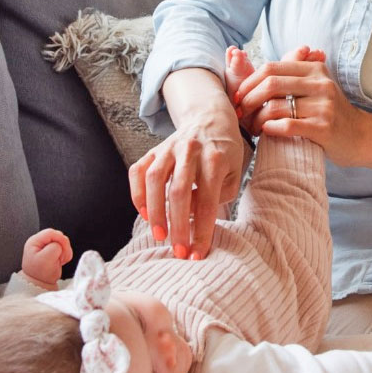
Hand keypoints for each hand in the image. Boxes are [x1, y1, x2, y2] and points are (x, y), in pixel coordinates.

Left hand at [22, 228, 72, 288]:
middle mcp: (40, 242)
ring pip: (63, 242)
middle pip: (58, 236)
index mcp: (34, 241)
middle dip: (63, 246)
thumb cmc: (40, 273)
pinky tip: (61, 261)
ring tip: (59, 260)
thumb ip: (54, 247)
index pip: (50, 232)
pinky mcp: (54, 250)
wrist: (40, 284)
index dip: (59, 238)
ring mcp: (47, 246)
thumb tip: (60, 244)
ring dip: (65, 251)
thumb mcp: (46, 259)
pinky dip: (66, 254)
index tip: (63, 248)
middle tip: (60, 257)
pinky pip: (65, 247)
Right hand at [128, 67, 245, 261]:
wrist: (210, 119)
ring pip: (155, 180)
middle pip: (179, 192)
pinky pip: (138, 171)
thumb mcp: (234, 173)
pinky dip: (137, 193)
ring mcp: (169, 148)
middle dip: (178, 226)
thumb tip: (193, 217)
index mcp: (216, 158)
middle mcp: (191, 150)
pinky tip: (143, 213)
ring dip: (154, 211)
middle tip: (178, 251)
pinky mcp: (154, 149)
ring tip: (159, 235)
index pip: (208, 201)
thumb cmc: (224, 153)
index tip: (197, 253)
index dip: (202, 230)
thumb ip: (219, 196)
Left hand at [233, 46, 364, 165]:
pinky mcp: (324, 127)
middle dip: (248, 99)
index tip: (238, 96)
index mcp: (314, 69)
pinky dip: (270, 128)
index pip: (271, 68)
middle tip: (240, 112)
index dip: (249, 82)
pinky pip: (287, 125)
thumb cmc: (332, 112)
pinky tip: (266, 132)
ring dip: (257, 119)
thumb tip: (260, 68)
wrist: (361, 136)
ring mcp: (323, 105)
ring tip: (253, 127)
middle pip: (270, 84)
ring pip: (276, 107)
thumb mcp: (317, 86)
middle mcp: (320, 84)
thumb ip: (294, 73)